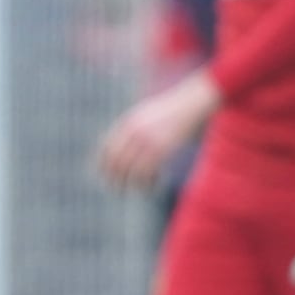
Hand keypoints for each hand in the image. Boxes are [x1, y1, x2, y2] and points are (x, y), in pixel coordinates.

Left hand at [98, 71, 219, 190]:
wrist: (190, 104)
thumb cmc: (170, 111)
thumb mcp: (145, 114)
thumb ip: (132, 127)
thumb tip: (121, 143)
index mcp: (128, 122)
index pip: (108, 146)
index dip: (103, 163)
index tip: (103, 174)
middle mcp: (134, 131)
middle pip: (117, 160)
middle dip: (114, 176)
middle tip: (116, 189)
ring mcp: (147, 140)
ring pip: (131, 168)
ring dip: (131, 182)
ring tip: (135, 189)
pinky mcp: (162, 148)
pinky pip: (148, 170)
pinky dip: (147, 181)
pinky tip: (152, 185)